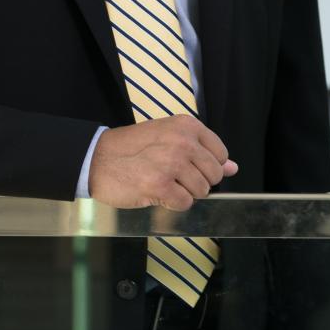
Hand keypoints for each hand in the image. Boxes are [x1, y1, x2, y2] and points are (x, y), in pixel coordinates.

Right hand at [87, 116, 238, 209]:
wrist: (96, 158)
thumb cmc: (132, 148)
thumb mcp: (169, 138)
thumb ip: (203, 151)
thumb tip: (233, 167)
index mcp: (187, 126)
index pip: (220, 154)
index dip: (207, 166)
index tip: (188, 166)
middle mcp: (183, 142)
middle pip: (214, 175)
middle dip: (197, 181)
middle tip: (173, 176)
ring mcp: (172, 163)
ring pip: (202, 191)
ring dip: (184, 193)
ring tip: (163, 182)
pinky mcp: (160, 185)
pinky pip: (185, 203)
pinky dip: (173, 204)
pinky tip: (157, 192)